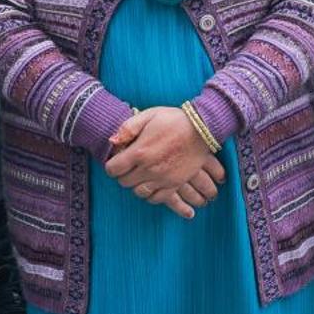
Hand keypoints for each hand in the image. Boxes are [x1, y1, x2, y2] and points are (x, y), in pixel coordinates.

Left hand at [104, 107, 224, 218]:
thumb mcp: (149, 115)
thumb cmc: (174, 120)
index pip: (113, 169)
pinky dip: (151, 194)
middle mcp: (149, 169)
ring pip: (139, 192)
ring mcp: (162, 179)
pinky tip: (152, 184)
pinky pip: (156, 198)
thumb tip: (112, 141)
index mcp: (140, 152)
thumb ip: (128, 128)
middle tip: (129, 166)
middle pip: (124, 182)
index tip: (117, 160)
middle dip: (123, 174)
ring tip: (140, 175)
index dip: (112, 165)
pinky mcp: (175, 184)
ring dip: (136, 185)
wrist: (202, 129)